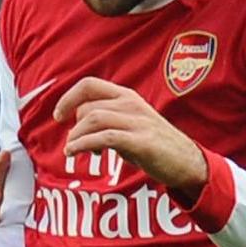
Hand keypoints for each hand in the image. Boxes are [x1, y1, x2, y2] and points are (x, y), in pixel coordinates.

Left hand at [54, 77, 209, 194]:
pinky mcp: (141, 142)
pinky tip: (75, 152)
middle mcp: (131, 104)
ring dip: (76, 137)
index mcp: (126, 97)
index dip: (68, 97)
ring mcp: (137, 122)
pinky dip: (84, 144)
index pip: (89, 85)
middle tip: (74, 146)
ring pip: (94, 119)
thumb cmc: (154, 145)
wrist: (187, 161)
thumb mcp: (128, 126)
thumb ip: (107, 122)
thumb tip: (78, 130)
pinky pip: (105, 138)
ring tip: (71, 152)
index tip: (58, 116)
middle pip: (88, 107)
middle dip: (74, 127)